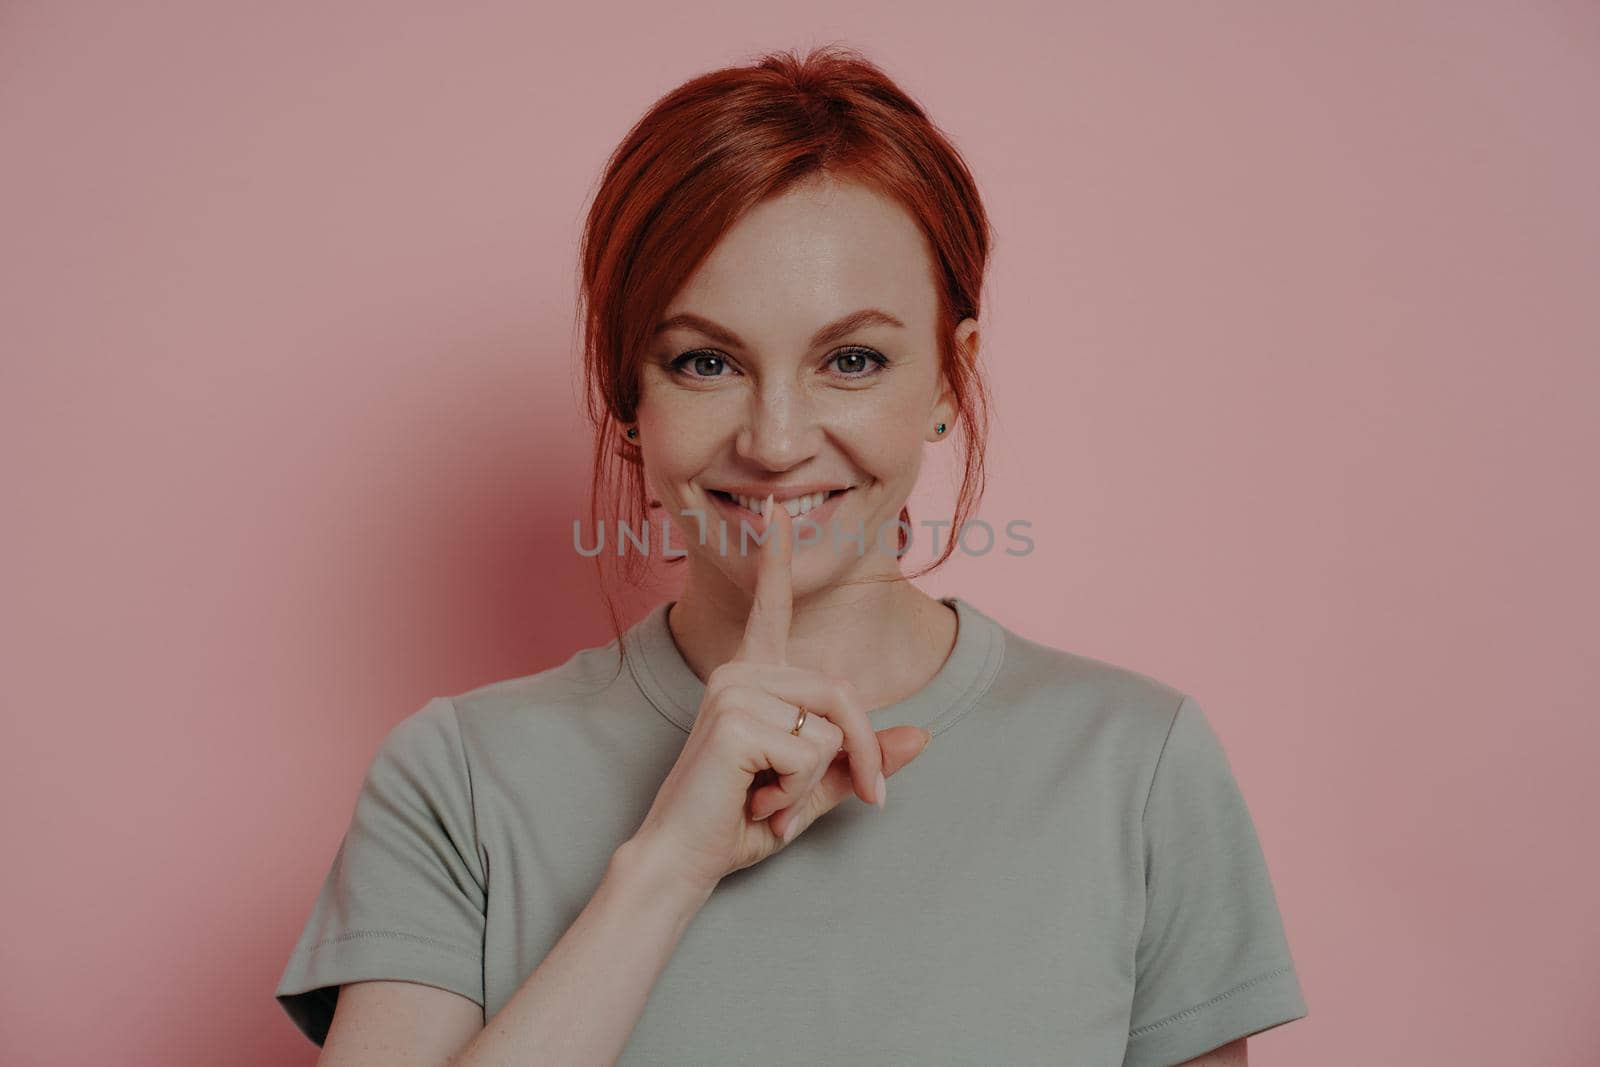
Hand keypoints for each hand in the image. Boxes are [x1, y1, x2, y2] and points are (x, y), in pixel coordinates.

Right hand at [627, 493, 934, 895]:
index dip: (777, 560)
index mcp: (751, 677)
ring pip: (833, 727)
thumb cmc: (739, 824)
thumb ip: (862, 759)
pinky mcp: (736, 718)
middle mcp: (740, 672)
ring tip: (770, 801)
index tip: (778, 511)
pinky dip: (799, 791)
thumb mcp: (813, 788)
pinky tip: (758, 801)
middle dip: (864, 754)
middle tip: (866, 800)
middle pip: (843, 693)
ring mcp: (735, 690)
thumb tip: (924, 735)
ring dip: (818, 781)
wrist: (682, 862)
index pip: (771, 608)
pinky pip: (815, 751)